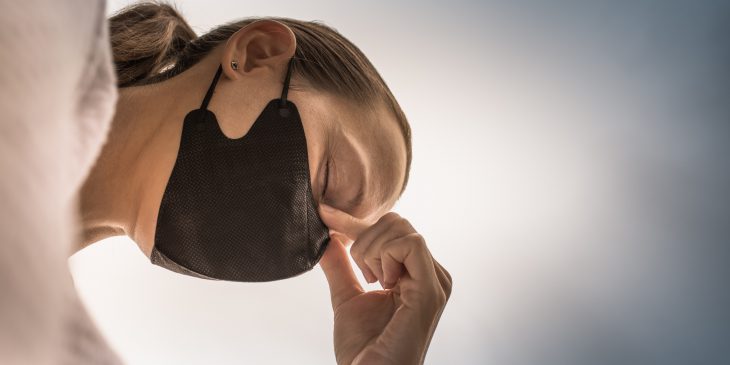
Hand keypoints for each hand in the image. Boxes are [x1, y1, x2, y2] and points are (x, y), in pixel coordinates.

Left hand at [318, 205, 451, 364]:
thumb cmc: (364, 351)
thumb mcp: (347, 298)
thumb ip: (341, 267)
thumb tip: (327, 237)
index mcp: (417, 275)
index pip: (391, 230)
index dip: (355, 222)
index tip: (326, 215)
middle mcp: (431, 275)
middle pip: (396, 223)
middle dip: (365, 240)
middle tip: (362, 276)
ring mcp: (434, 282)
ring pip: (401, 229)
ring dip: (372, 251)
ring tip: (372, 284)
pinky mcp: (431, 290)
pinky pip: (410, 244)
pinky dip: (384, 256)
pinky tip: (381, 284)